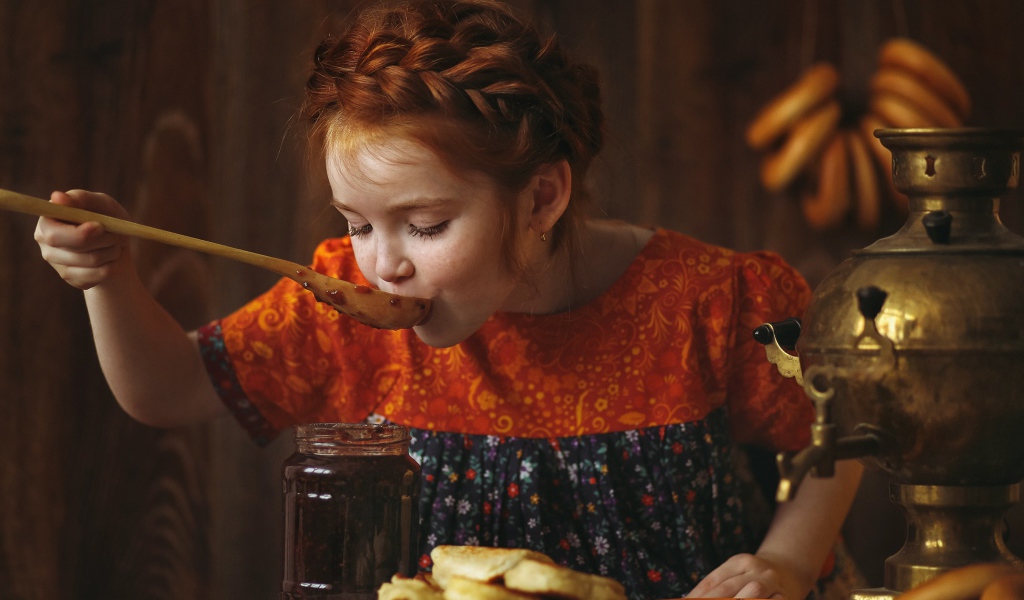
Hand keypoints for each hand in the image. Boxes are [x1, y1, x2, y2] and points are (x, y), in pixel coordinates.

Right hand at [34, 190, 132, 289]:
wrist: (117, 244)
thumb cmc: (106, 217)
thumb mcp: (100, 203)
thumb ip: (81, 199)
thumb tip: (57, 197)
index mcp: (47, 221)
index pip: (55, 235)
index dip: (79, 234)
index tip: (99, 227)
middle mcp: (46, 244)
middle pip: (75, 250)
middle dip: (103, 240)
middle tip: (116, 234)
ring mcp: (58, 264)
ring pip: (91, 262)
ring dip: (112, 251)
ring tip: (115, 244)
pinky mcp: (72, 279)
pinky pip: (98, 275)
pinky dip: (112, 265)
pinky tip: (110, 258)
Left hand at [686, 553, 803, 598]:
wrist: (791, 570)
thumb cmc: (753, 576)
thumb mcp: (736, 573)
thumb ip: (717, 586)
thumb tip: (690, 598)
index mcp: (739, 561)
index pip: (714, 580)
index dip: (699, 594)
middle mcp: (756, 569)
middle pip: (729, 589)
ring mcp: (772, 583)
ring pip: (752, 594)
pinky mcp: (786, 597)